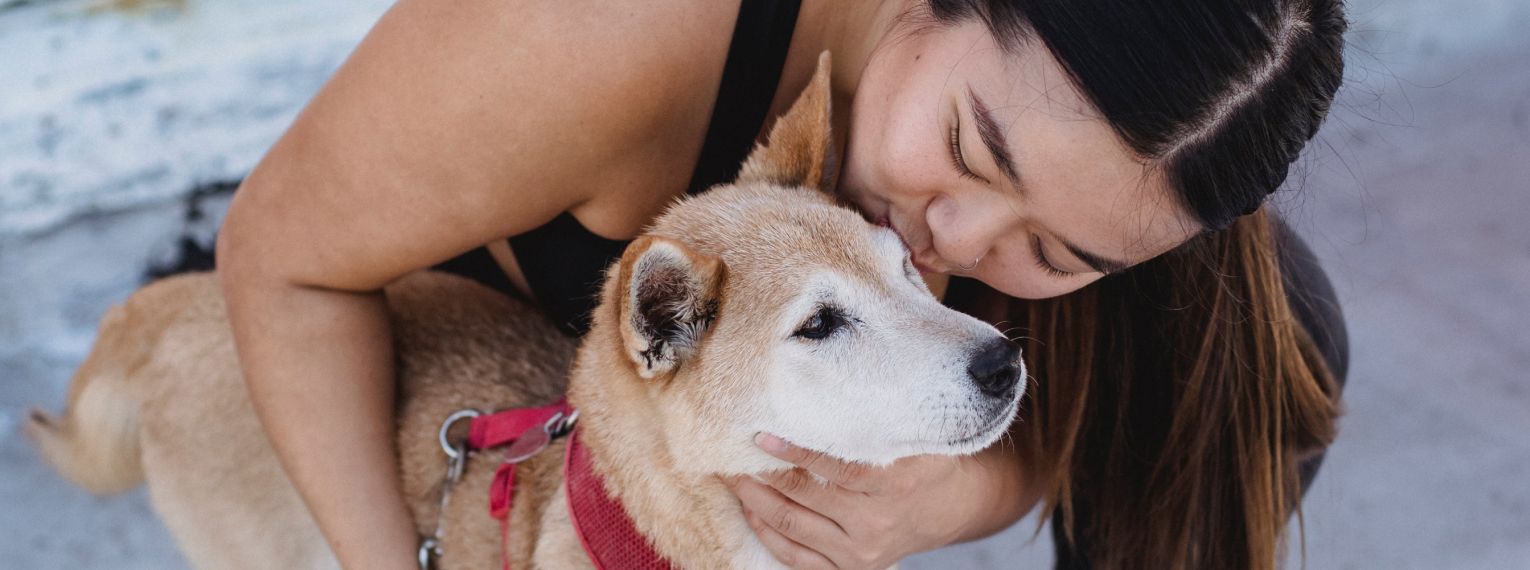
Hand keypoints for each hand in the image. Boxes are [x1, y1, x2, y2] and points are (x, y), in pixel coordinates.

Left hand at [723, 433, 972, 569]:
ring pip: (793, 526)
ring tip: (731, 476)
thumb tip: (831, 383)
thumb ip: (879, 420)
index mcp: (894, 483)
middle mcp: (875, 522)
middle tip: (730, 450)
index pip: (837, 468)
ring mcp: (861, 550)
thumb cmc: (924, 461)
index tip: (762, 434)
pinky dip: (767, 533)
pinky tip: (749, 510)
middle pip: (805, 496)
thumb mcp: (915, 436)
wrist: (949, 508)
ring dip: (754, 501)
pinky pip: (797, 558)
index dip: (796, 452)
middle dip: (762, 473)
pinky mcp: (851, 569)